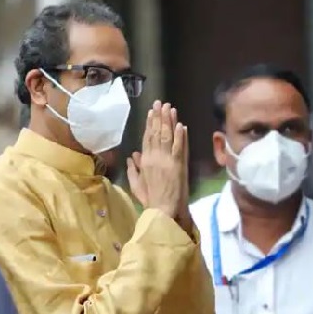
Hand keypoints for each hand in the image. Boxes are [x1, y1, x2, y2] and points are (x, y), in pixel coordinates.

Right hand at [128, 101, 184, 217]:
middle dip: (159, 116)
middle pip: (156, 133)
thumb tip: (132, 155)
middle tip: (161, 103)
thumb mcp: (136, 184)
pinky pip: (178, 147)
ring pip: (167, 136)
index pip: (147, 138)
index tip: (151, 112)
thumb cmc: (150, 200)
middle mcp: (154, 157)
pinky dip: (179, 135)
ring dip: (169, 121)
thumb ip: (134, 169)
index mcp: (145, 161)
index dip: (149, 124)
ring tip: (170, 108)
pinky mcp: (177, 165)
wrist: (162, 210)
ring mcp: (166, 160)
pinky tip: (180, 124)